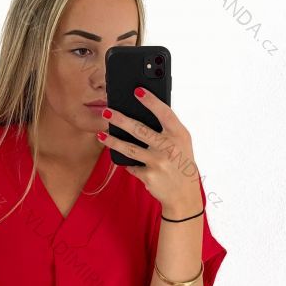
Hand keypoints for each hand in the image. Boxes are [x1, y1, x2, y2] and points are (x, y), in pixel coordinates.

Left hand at [99, 88, 203, 215]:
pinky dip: (129, 163)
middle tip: (106, 111)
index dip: (151, 101)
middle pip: (140, 130)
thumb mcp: (182, 143)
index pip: (165, 114)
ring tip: (101, 135)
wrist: (183, 194)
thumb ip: (167, 129)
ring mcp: (158, 163)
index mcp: (179, 135)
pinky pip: (132, 166)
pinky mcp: (148, 176)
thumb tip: (142, 112)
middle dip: (121, 119)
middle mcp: (169, 148)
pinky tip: (126, 161)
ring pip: (129, 149)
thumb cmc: (181, 162)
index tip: (137, 91)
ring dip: (113, 141)